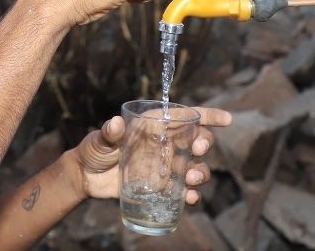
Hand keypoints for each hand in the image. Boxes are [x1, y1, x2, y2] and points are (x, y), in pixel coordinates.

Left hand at [69, 107, 231, 204]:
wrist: (87, 178)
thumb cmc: (93, 151)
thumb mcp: (99, 140)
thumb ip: (107, 134)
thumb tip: (114, 124)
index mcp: (155, 126)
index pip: (186, 117)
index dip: (208, 116)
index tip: (227, 120)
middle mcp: (165, 145)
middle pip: (197, 141)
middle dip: (205, 144)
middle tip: (198, 151)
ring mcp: (166, 167)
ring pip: (196, 167)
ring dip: (201, 172)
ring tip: (191, 179)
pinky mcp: (162, 187)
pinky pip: (184, 191)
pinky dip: (192, 195)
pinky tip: (189, 198)